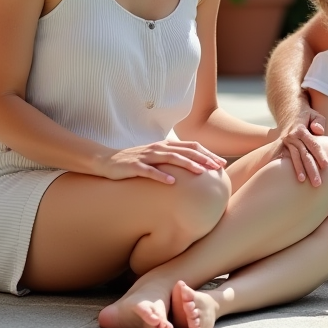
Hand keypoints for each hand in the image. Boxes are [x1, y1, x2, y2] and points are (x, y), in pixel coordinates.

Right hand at [95, 139, 225, 184]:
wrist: (106, 161)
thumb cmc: (135, 162)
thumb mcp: (156, 158)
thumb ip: (172, 160)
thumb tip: (193, 168)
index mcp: (165, 146)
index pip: (191, 147)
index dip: (207, 154)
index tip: (221, 163)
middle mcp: (158, 148)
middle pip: (185, 151)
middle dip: (203, 158)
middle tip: (218, 167)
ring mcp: (146, 156)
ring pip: (170, 158)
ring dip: (187, 164)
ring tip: (201, 172)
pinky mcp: (134, 166)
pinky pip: (149, 171)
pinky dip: (161, 176)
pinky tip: (172, 182)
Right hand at [275, 105, 327, 185]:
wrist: (288, 111)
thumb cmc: (306, 115)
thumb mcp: (314, 114)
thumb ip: (319, 122)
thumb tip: (319, 131)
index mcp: (301, 129)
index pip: (313, 143)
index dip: (319, 154)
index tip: (326, 165)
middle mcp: (292, 136)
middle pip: (303, 154)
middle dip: (311, 169)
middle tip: (317, 183)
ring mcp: (285, 142)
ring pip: (293, 158)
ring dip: (298, 170)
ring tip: (302, 181)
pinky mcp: (281, 147)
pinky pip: (283, 158)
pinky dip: (284, 167)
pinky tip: (284, 178)